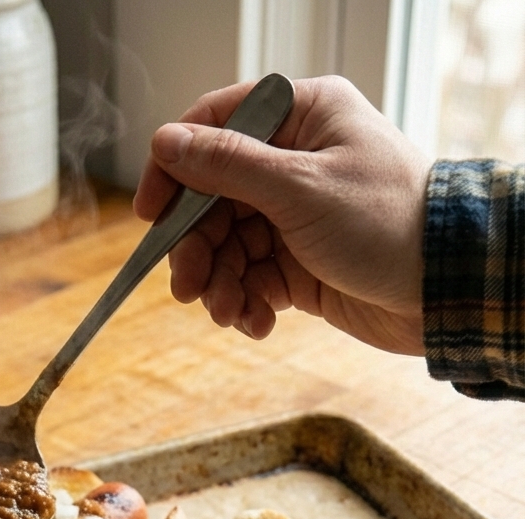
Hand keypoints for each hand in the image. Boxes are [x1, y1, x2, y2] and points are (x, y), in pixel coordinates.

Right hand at [133, 76, 431, 354]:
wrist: (444, 289)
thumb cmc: (386, 223)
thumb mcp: (299, 188)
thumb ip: (227, 166)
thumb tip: (165, 142)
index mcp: (301, 118)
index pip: (216, 127)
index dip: (176, 170)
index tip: (151, 215)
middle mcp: (295, 162)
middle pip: (213, 200)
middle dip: (198, 249)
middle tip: (189, 289)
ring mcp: (296, 215)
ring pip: (229, 246)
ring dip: (221, 284)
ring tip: (229, 313)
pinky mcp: (301, 264)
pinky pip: (253, 280)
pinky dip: (247, 303)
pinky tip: (256, 323)